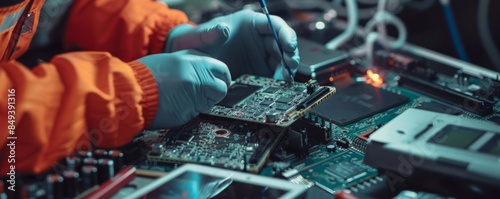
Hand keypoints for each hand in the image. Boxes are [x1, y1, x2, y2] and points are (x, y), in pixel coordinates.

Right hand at [138, 50, 230, 128]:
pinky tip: (172, 106)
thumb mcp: (170, 60)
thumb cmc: (143, 75)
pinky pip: (194, 114)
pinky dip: (186, 112)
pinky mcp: (187, 113)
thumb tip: (206, 73)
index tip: (219, 82)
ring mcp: (193, 97)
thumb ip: (191, 65)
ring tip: (180, 99)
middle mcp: (197, 78)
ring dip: (200, 103)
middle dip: (215, 93)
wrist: (128, 91)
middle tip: (204, 95)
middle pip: (222, 89)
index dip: (222, 77)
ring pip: (209, 104)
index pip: (222, 69)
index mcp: (193, 61)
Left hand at [165, 10, 299, 79]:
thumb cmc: (196, 42)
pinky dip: (278, 79)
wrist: (191, 60)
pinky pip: (272, 73)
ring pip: (280, 59)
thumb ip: (211, 32)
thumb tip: (224, 29)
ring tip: (284, 78)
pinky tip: (278, 84)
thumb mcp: (201, 36)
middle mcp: (258, 38)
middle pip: (281, 43)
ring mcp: (259, 55)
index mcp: (249, 23)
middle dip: (289, 54)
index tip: (289, 45)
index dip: (285, 34)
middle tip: (290, 66)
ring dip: (286, 68)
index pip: (274, 25)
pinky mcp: (257, 70)